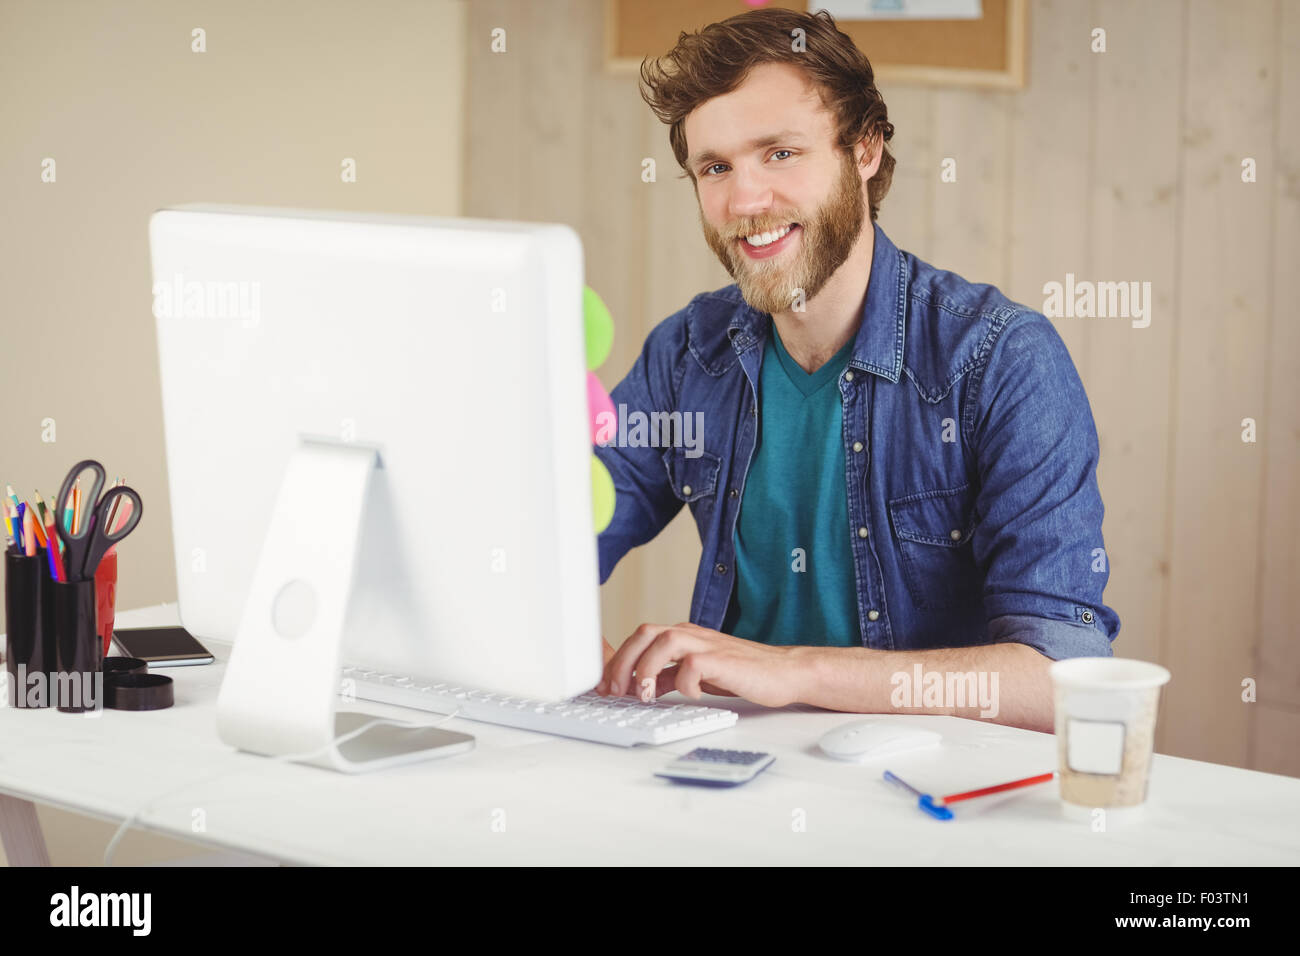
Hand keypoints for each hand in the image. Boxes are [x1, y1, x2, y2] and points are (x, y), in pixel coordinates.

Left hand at [594, 622, 800, 707]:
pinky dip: (683, 683)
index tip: (603, 685)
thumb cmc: (744, 672)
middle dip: (622, 663)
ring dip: (645, 668)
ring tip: (644, 695)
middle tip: (614, 692)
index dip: (616, 659)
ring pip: (662, 640)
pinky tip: (690, 695)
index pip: (639, 637)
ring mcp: (707, 644)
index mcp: (683, 636)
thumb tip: (644, 686)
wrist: (784, 672)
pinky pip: (692, 665)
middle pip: (644, 633)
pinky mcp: (723, 660)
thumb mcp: (698, 673)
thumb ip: (672, 674)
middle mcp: (691, 635)